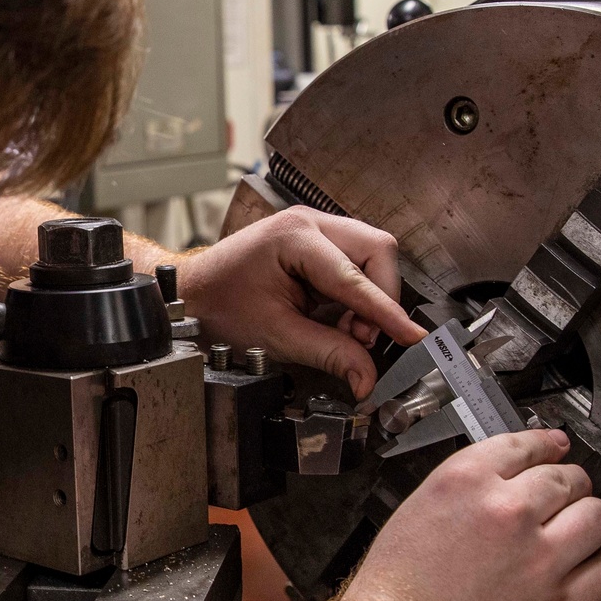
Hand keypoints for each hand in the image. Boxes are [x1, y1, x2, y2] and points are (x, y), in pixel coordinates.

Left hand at [177, 209, 424, 398]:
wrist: (189, 296)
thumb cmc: (218, 306)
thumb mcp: (275, 336)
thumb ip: (328, 354)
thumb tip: (366, 377)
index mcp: (294, 237)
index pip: (355, 277)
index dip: (387, 312)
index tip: (411, 335)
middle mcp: (308, 223)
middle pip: (377, 251)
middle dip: (380, 298)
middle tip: (361, 338)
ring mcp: (314, 229)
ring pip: (372, 257)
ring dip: (369, 299)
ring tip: (347, 332)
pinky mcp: (317, 244)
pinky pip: (357, 265)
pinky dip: (357, 296)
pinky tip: (339, 319)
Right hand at [338, 430, 600, 600]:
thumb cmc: (393, 595)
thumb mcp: (415, 514)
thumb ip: (464, 494)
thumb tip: (502, 488)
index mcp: (463, 482)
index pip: (524, 446)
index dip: (546, 444)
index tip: (555, 446)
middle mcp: (506, 512)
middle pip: (567, 478)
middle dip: (569, 484)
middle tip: (566, 493)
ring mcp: (537, 558)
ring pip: (596, 517)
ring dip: (592, 518)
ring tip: (585, 525)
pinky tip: (599, 558)